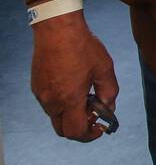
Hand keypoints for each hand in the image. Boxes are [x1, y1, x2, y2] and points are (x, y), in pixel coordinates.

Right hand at [31, 12, 118, 141]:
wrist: (58, 29)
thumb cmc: (83, 47)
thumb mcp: (104, 69)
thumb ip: (109, 93)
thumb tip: (108, 108)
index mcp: (69, 99)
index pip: (76, 132)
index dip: (90, 135)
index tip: (100, 128)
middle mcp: (52, 101)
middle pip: (63, 129)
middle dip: (80, 128)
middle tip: (93, 114)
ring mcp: (42, 94)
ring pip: (55, 116)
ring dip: (70, 114)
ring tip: (85, 95)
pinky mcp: (37, 86)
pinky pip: (49, 104)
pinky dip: (62, 103)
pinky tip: (73, 86)